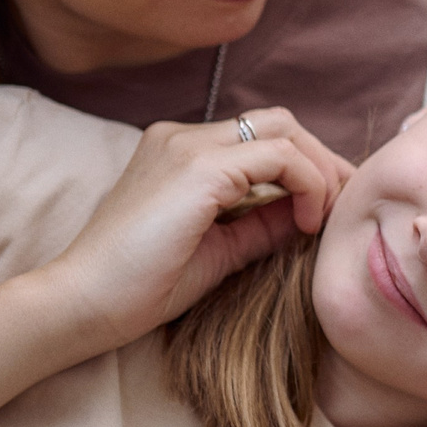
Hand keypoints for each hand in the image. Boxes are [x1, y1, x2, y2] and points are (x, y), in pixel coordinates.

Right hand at [40, 106, 347, 351]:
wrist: (83, 304)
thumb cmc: (143, 285)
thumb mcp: (220, 247)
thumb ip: (263, 222)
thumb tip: (311, 210)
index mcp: (180, 150)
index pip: (262, 135)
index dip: (308, 164)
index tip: (330, 205)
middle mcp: (182, 136)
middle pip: (280, 122)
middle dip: (323, 159)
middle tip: (343, 204)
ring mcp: (187, 146)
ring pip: (283, 129)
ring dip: (320, 169)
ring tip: (325, 216)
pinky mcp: (198, 169)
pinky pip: (279, 156)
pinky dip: (307, 184)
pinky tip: (305, 223)